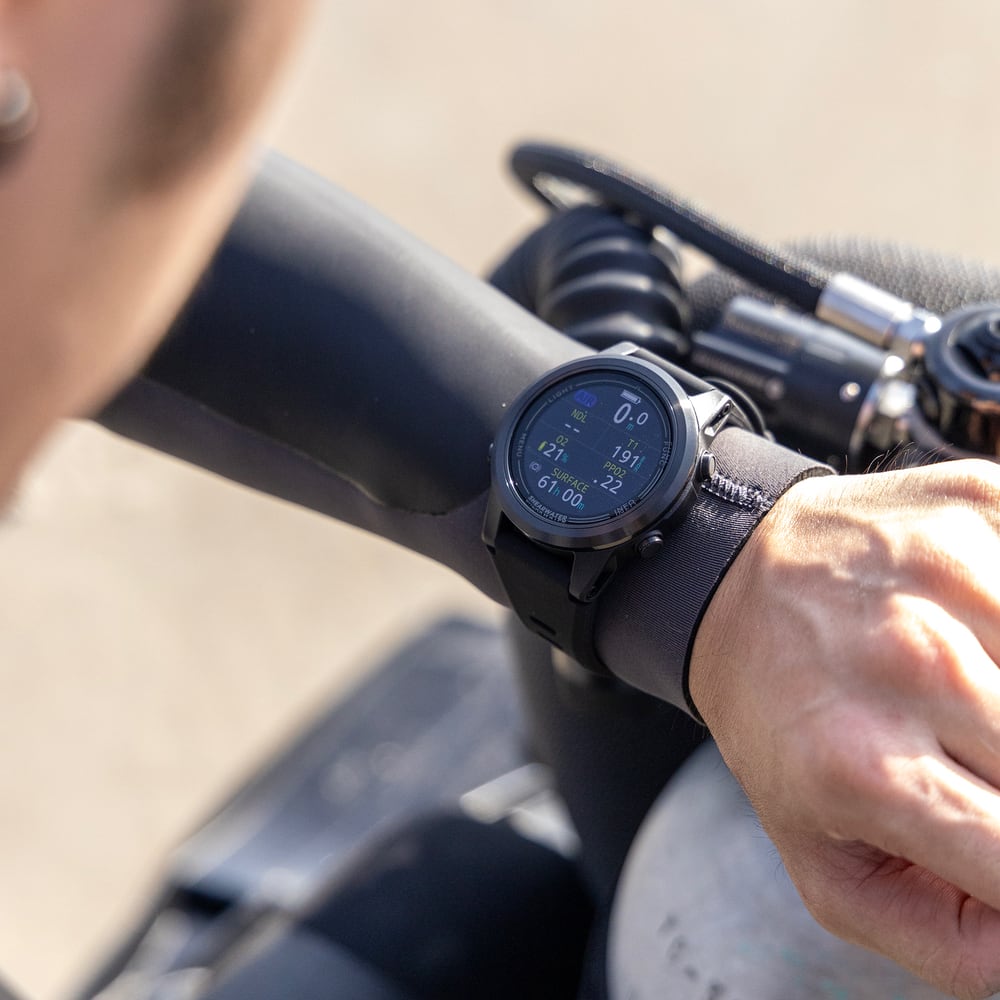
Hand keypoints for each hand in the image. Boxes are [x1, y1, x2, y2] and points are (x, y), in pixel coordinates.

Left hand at [689, 460, 999, 999]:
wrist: (730, 580)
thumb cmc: (778, 718)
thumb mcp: (821, 860)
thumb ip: (942, 938)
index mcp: (868, 766)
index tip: (997, 843)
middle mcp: (916, 667)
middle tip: (969, 759)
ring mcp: (955, 577)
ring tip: (971, 705)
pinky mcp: (981, 508)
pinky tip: (979, 641)